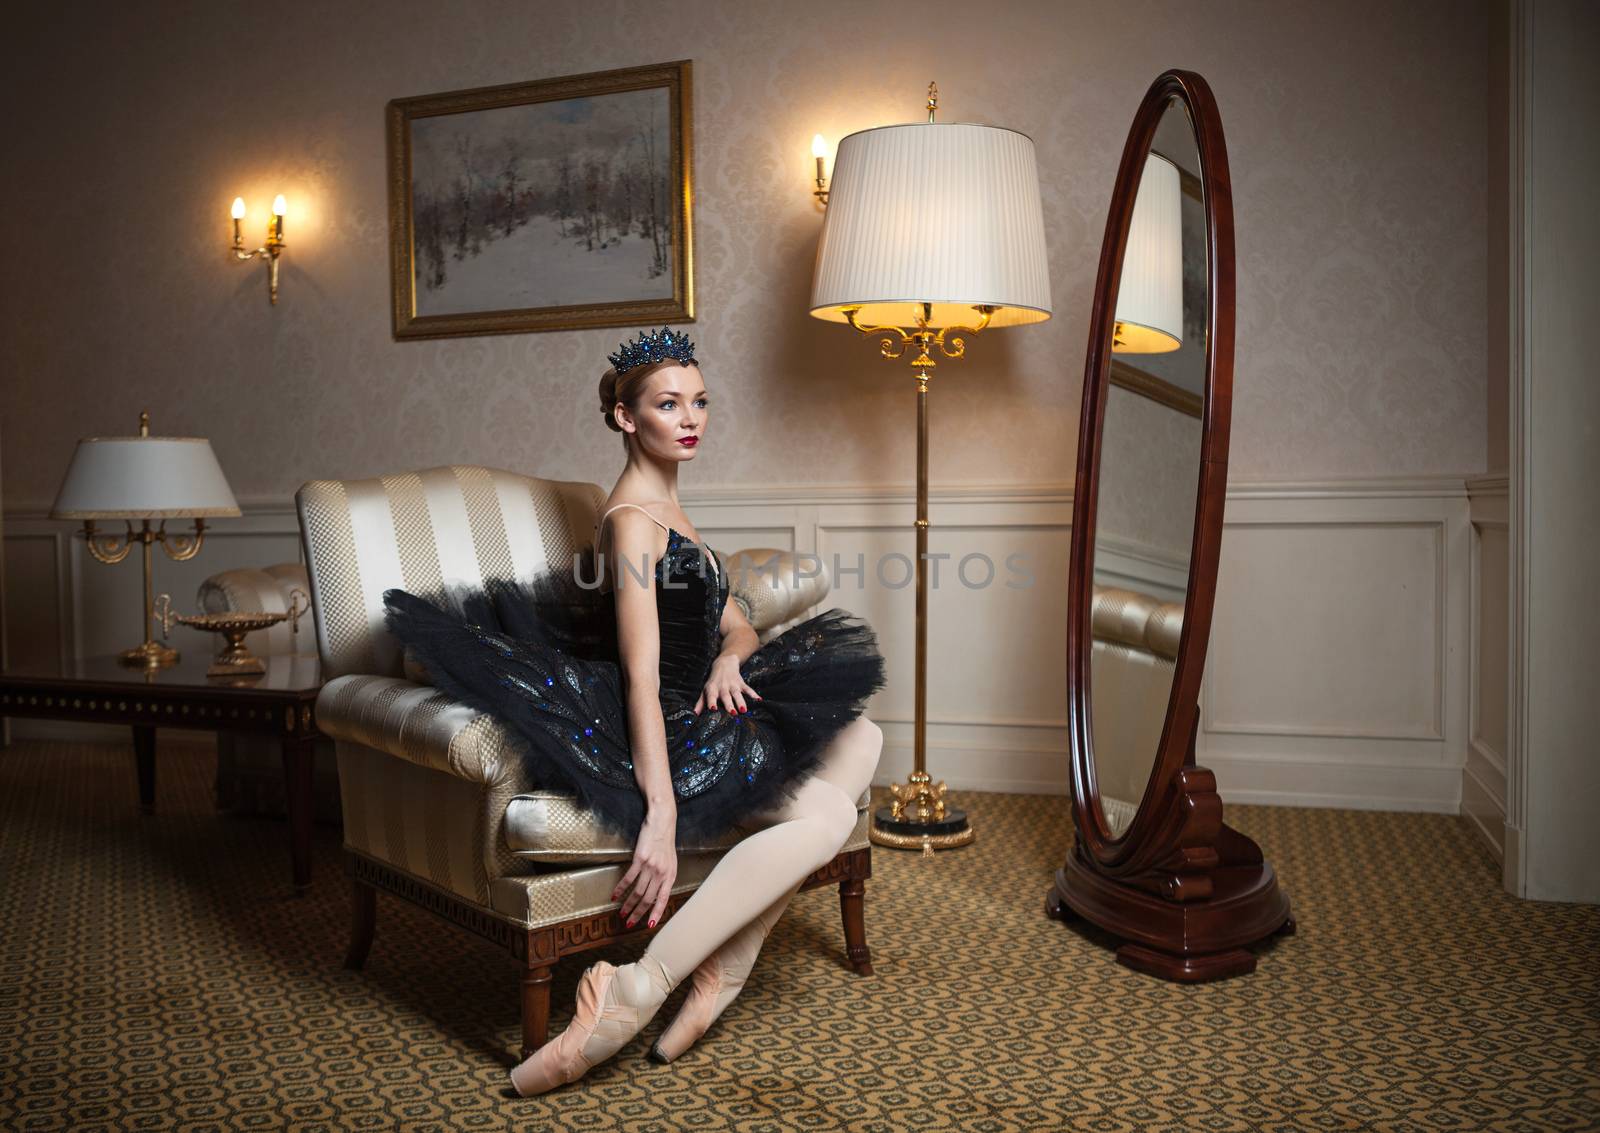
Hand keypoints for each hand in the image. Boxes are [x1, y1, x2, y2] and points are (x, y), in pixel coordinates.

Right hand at [613, 802, 676, 929]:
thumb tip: (656, 892)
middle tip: (629, 923)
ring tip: (621, 913)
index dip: (656, 913)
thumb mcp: (670, 861)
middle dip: (638, 913)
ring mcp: (650, 866)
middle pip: (648, 898)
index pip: (663, 899)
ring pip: (638, 891)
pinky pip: (629, 878)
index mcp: (670, 875)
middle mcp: (661, 873)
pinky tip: (615, 896)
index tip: (649, 925)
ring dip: (628, 904)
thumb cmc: (665, 841)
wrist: (661, 822)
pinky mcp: (640, 859)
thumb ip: (664, 876)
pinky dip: (621, 889)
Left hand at [693, 653, 762, 715]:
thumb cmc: (713, 681)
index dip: (711, 702)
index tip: (713, 709)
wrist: (724, 663)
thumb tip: (694, 715)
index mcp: (712, 689)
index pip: (711, 696)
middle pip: (726, 697)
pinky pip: (748, 689)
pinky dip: (753, 694)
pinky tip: (759, 700)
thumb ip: (700, 703)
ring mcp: (733, 685)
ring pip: (737, 694)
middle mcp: (722, 687)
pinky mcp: (741, 683)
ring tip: (744, 710)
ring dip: (741, 701)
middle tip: (733, 713)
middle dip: (729, 705)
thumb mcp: (705, 690)